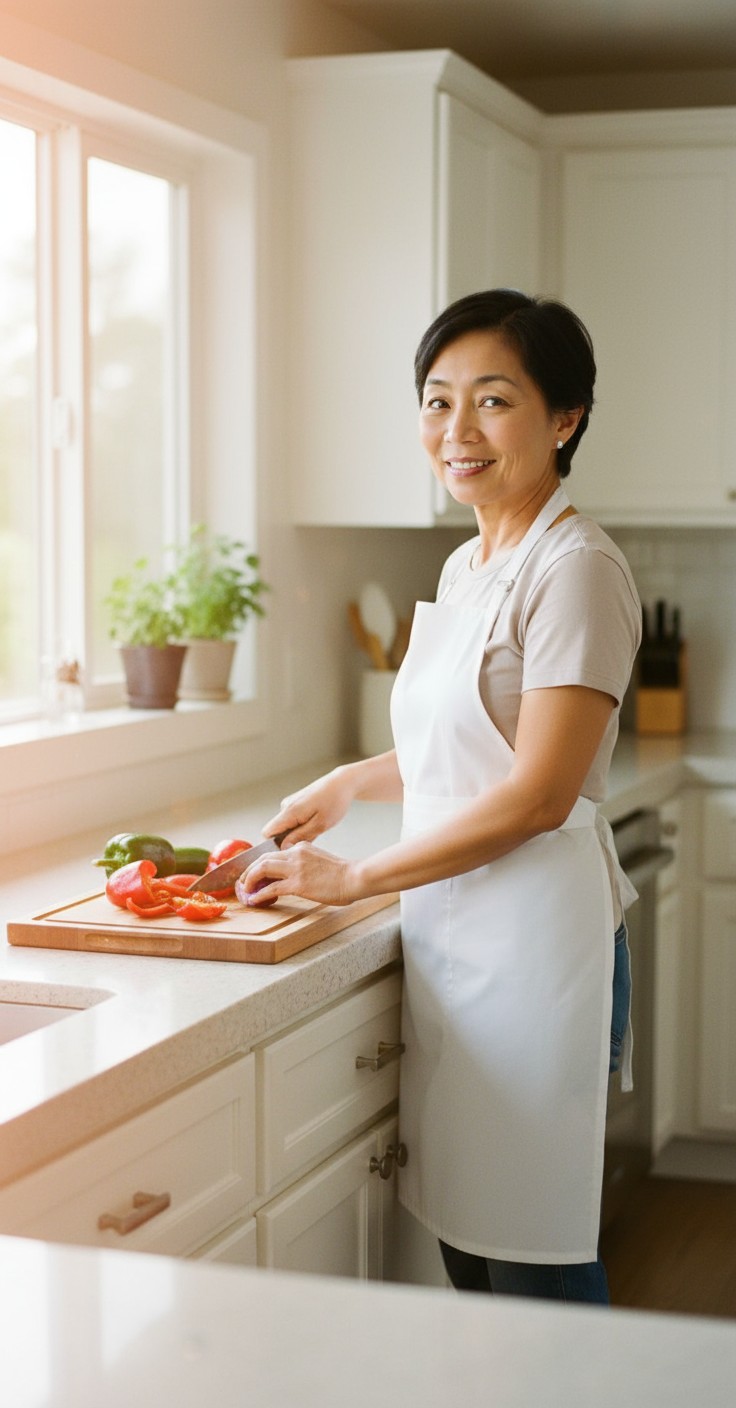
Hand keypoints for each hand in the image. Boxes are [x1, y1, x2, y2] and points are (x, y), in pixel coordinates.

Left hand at [240, 842, 360, 907]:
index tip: (254, 872)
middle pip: (263, 858)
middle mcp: (295, 854)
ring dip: (249, 879)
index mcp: (301, 847)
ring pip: (262, 869)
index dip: (260, 863)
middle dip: (249, 870)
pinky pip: (271, 888)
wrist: (354, 877)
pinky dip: (260, 894)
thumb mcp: (319, 860)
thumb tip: (292, 876)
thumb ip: (304, 863)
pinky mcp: (298, 884)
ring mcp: (296, 869)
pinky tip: (255, 900)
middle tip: (243, 881)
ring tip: (245, 889)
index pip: (274, 853)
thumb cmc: (342, 873)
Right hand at [262, 767, 356, 846]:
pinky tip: (316, 822)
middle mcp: (285, 806)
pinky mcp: (295, 803)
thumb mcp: (320, 824)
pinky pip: (292, 820)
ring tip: (317, 828)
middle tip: (311, 838)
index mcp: (289, 811)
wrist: (342, 783)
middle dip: (289, 840)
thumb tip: (283, 848)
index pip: (267, 832)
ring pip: (286, 826)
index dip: (274, 844)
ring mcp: (290, 804)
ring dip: (298, 832)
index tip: (289, 850)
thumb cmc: (334, 801)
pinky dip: (302, 825)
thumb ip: (300, 837)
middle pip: (276, 831)